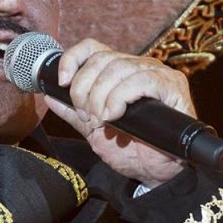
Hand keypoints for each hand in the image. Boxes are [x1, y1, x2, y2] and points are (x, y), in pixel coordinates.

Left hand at [45, 39, 194, 188]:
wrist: (154, 174)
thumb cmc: (130, 151)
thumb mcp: (94, 131)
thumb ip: (74, 113)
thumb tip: (50, 96)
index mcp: (120, 72)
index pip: (93, 48)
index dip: (73, 59)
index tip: (62, 83)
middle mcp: (139, 66)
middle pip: (101, 59)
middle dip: (85, 89)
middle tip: (87, 116)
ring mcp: (158, 74)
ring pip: (119, 68)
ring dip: (101, 97)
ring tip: (101, 121)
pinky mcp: (173, 86)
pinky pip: (141, 80)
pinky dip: (121, 97)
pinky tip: (115, 115)